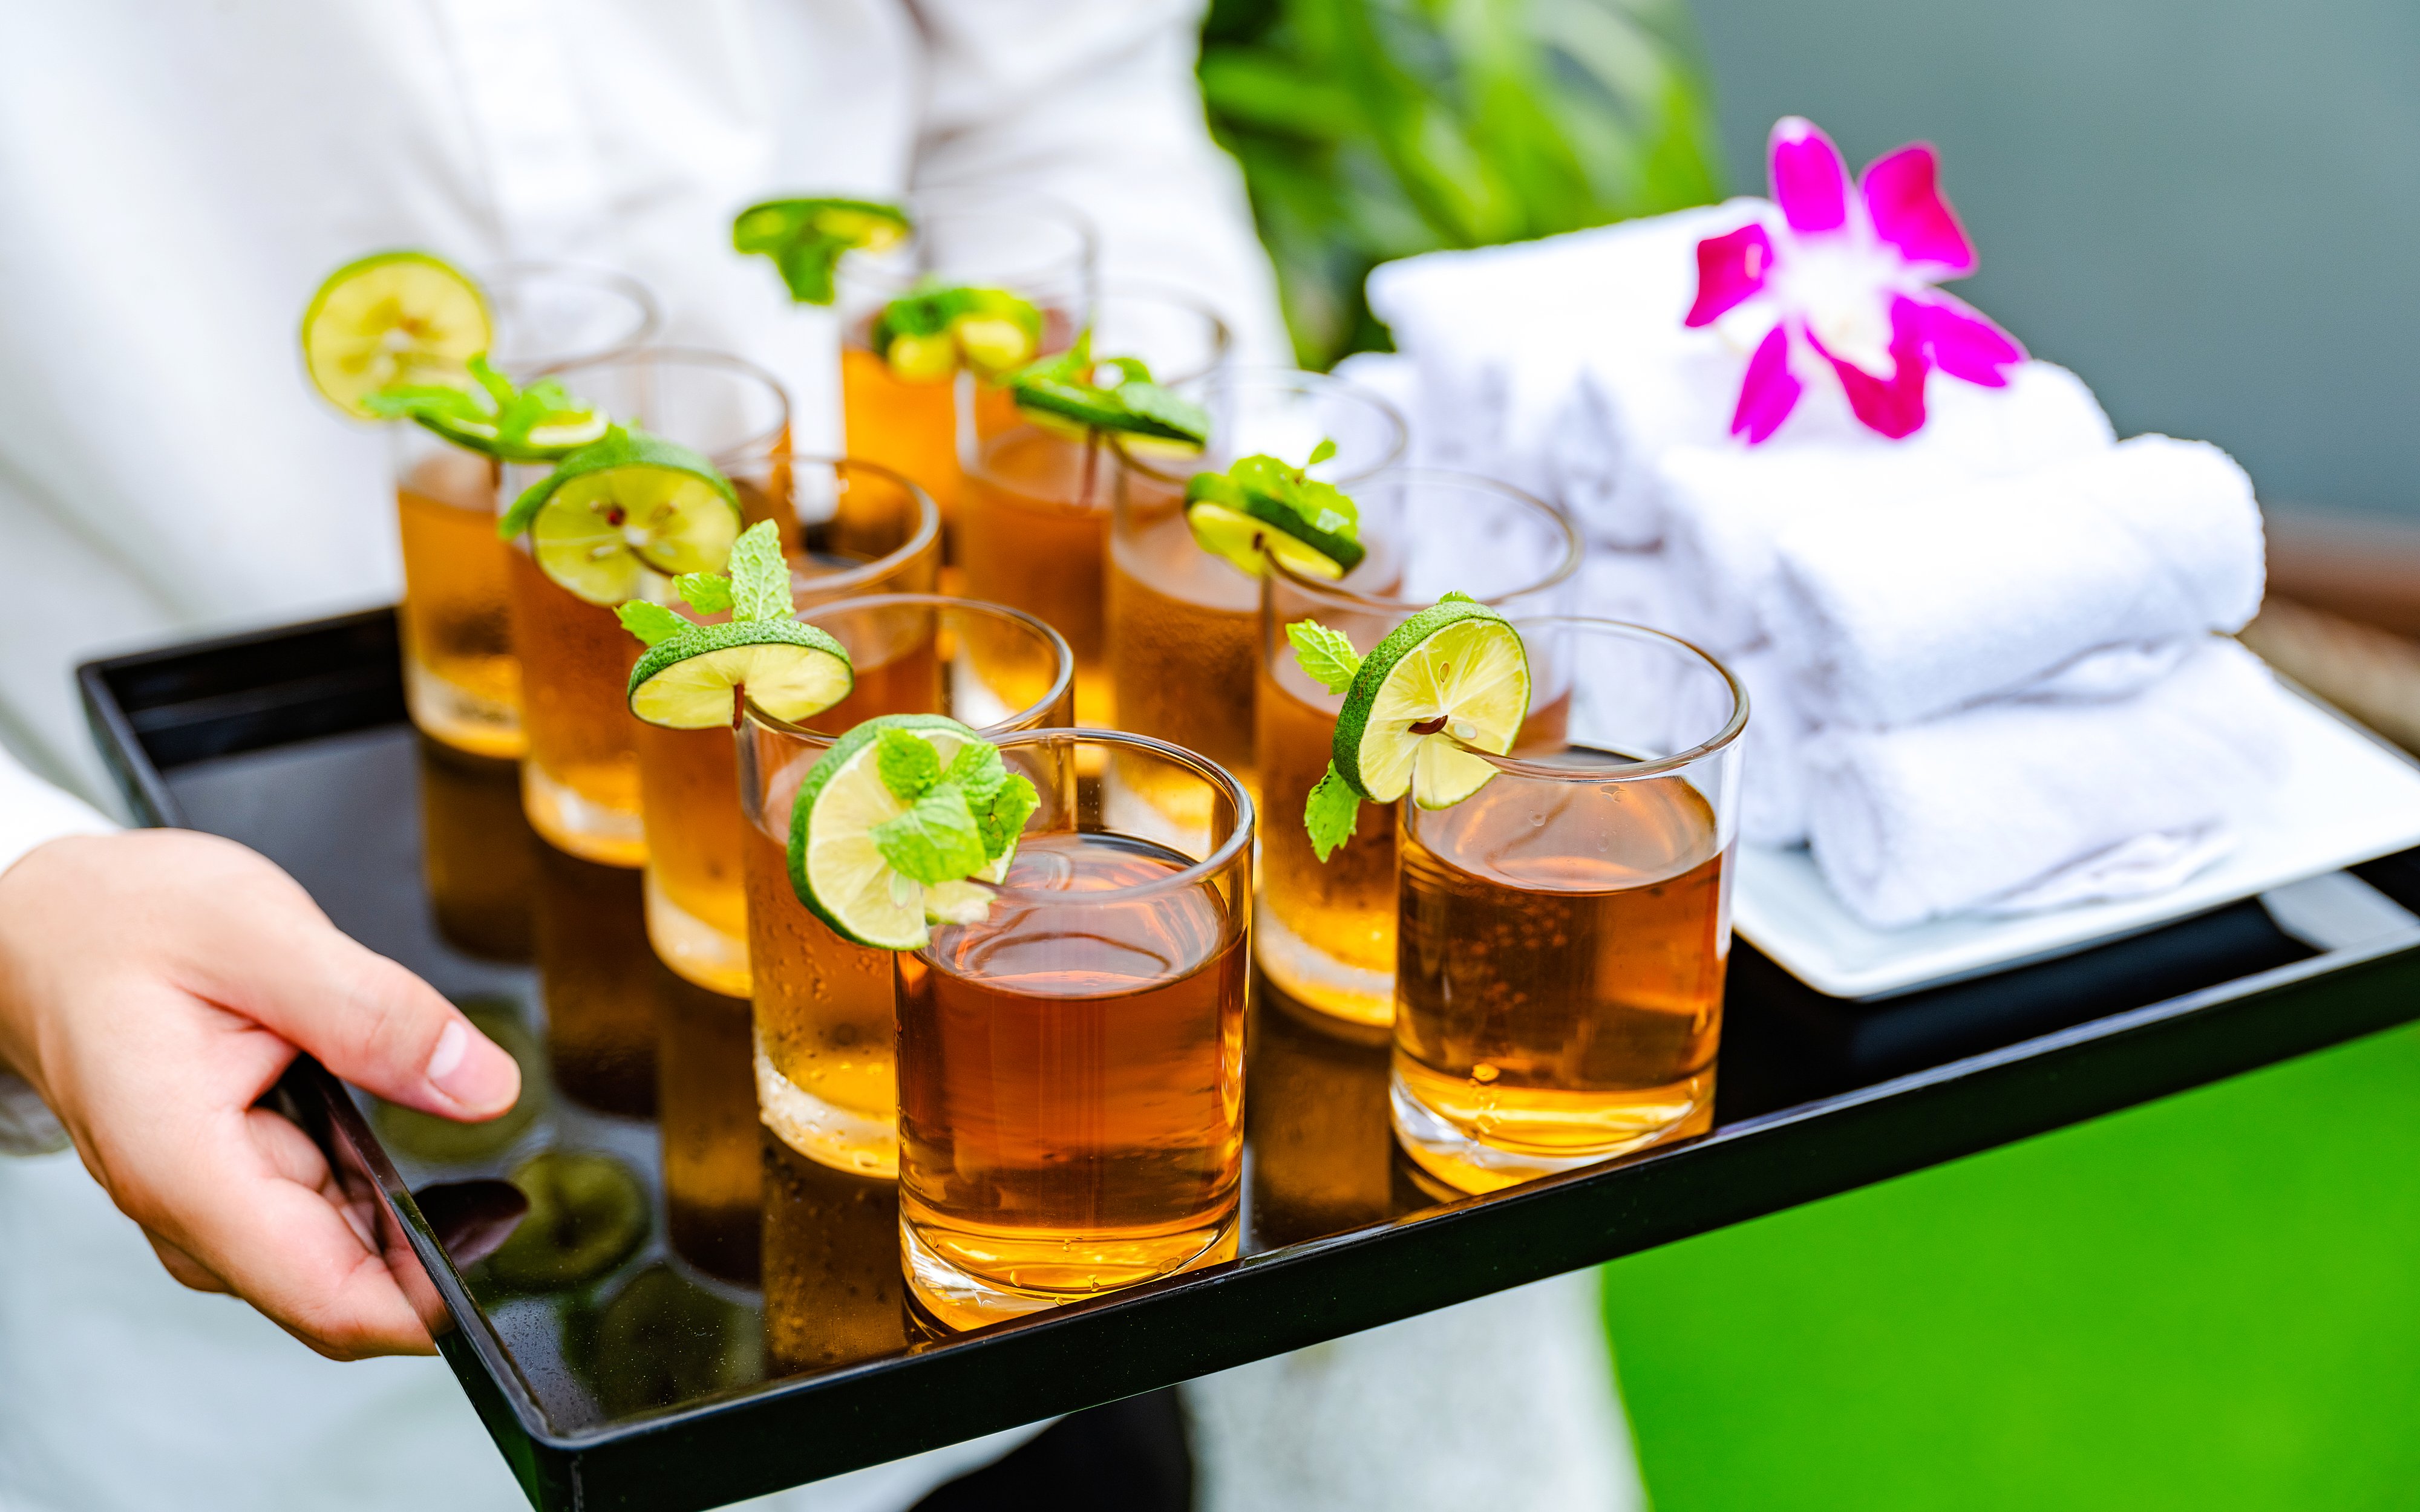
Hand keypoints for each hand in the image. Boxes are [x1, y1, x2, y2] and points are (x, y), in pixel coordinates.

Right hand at [0, 830, 519, 1359]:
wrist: (46, 921)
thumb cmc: (123, 922)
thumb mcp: (263, 933)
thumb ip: (376, 1013)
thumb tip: (483, 1086)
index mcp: (186, 1166)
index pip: (324, 1297)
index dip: (426, 1303)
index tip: (502, 1257)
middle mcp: (190, 1205)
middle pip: (338, 1287)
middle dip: (433, 1253)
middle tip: (510, 1192)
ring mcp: (206, 1200)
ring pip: (334, 1253)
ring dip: (407, 1217)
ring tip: (462, 1134)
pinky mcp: (225, 1178)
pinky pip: (317, 1209)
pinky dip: (373, 1184)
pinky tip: (407, 1125)